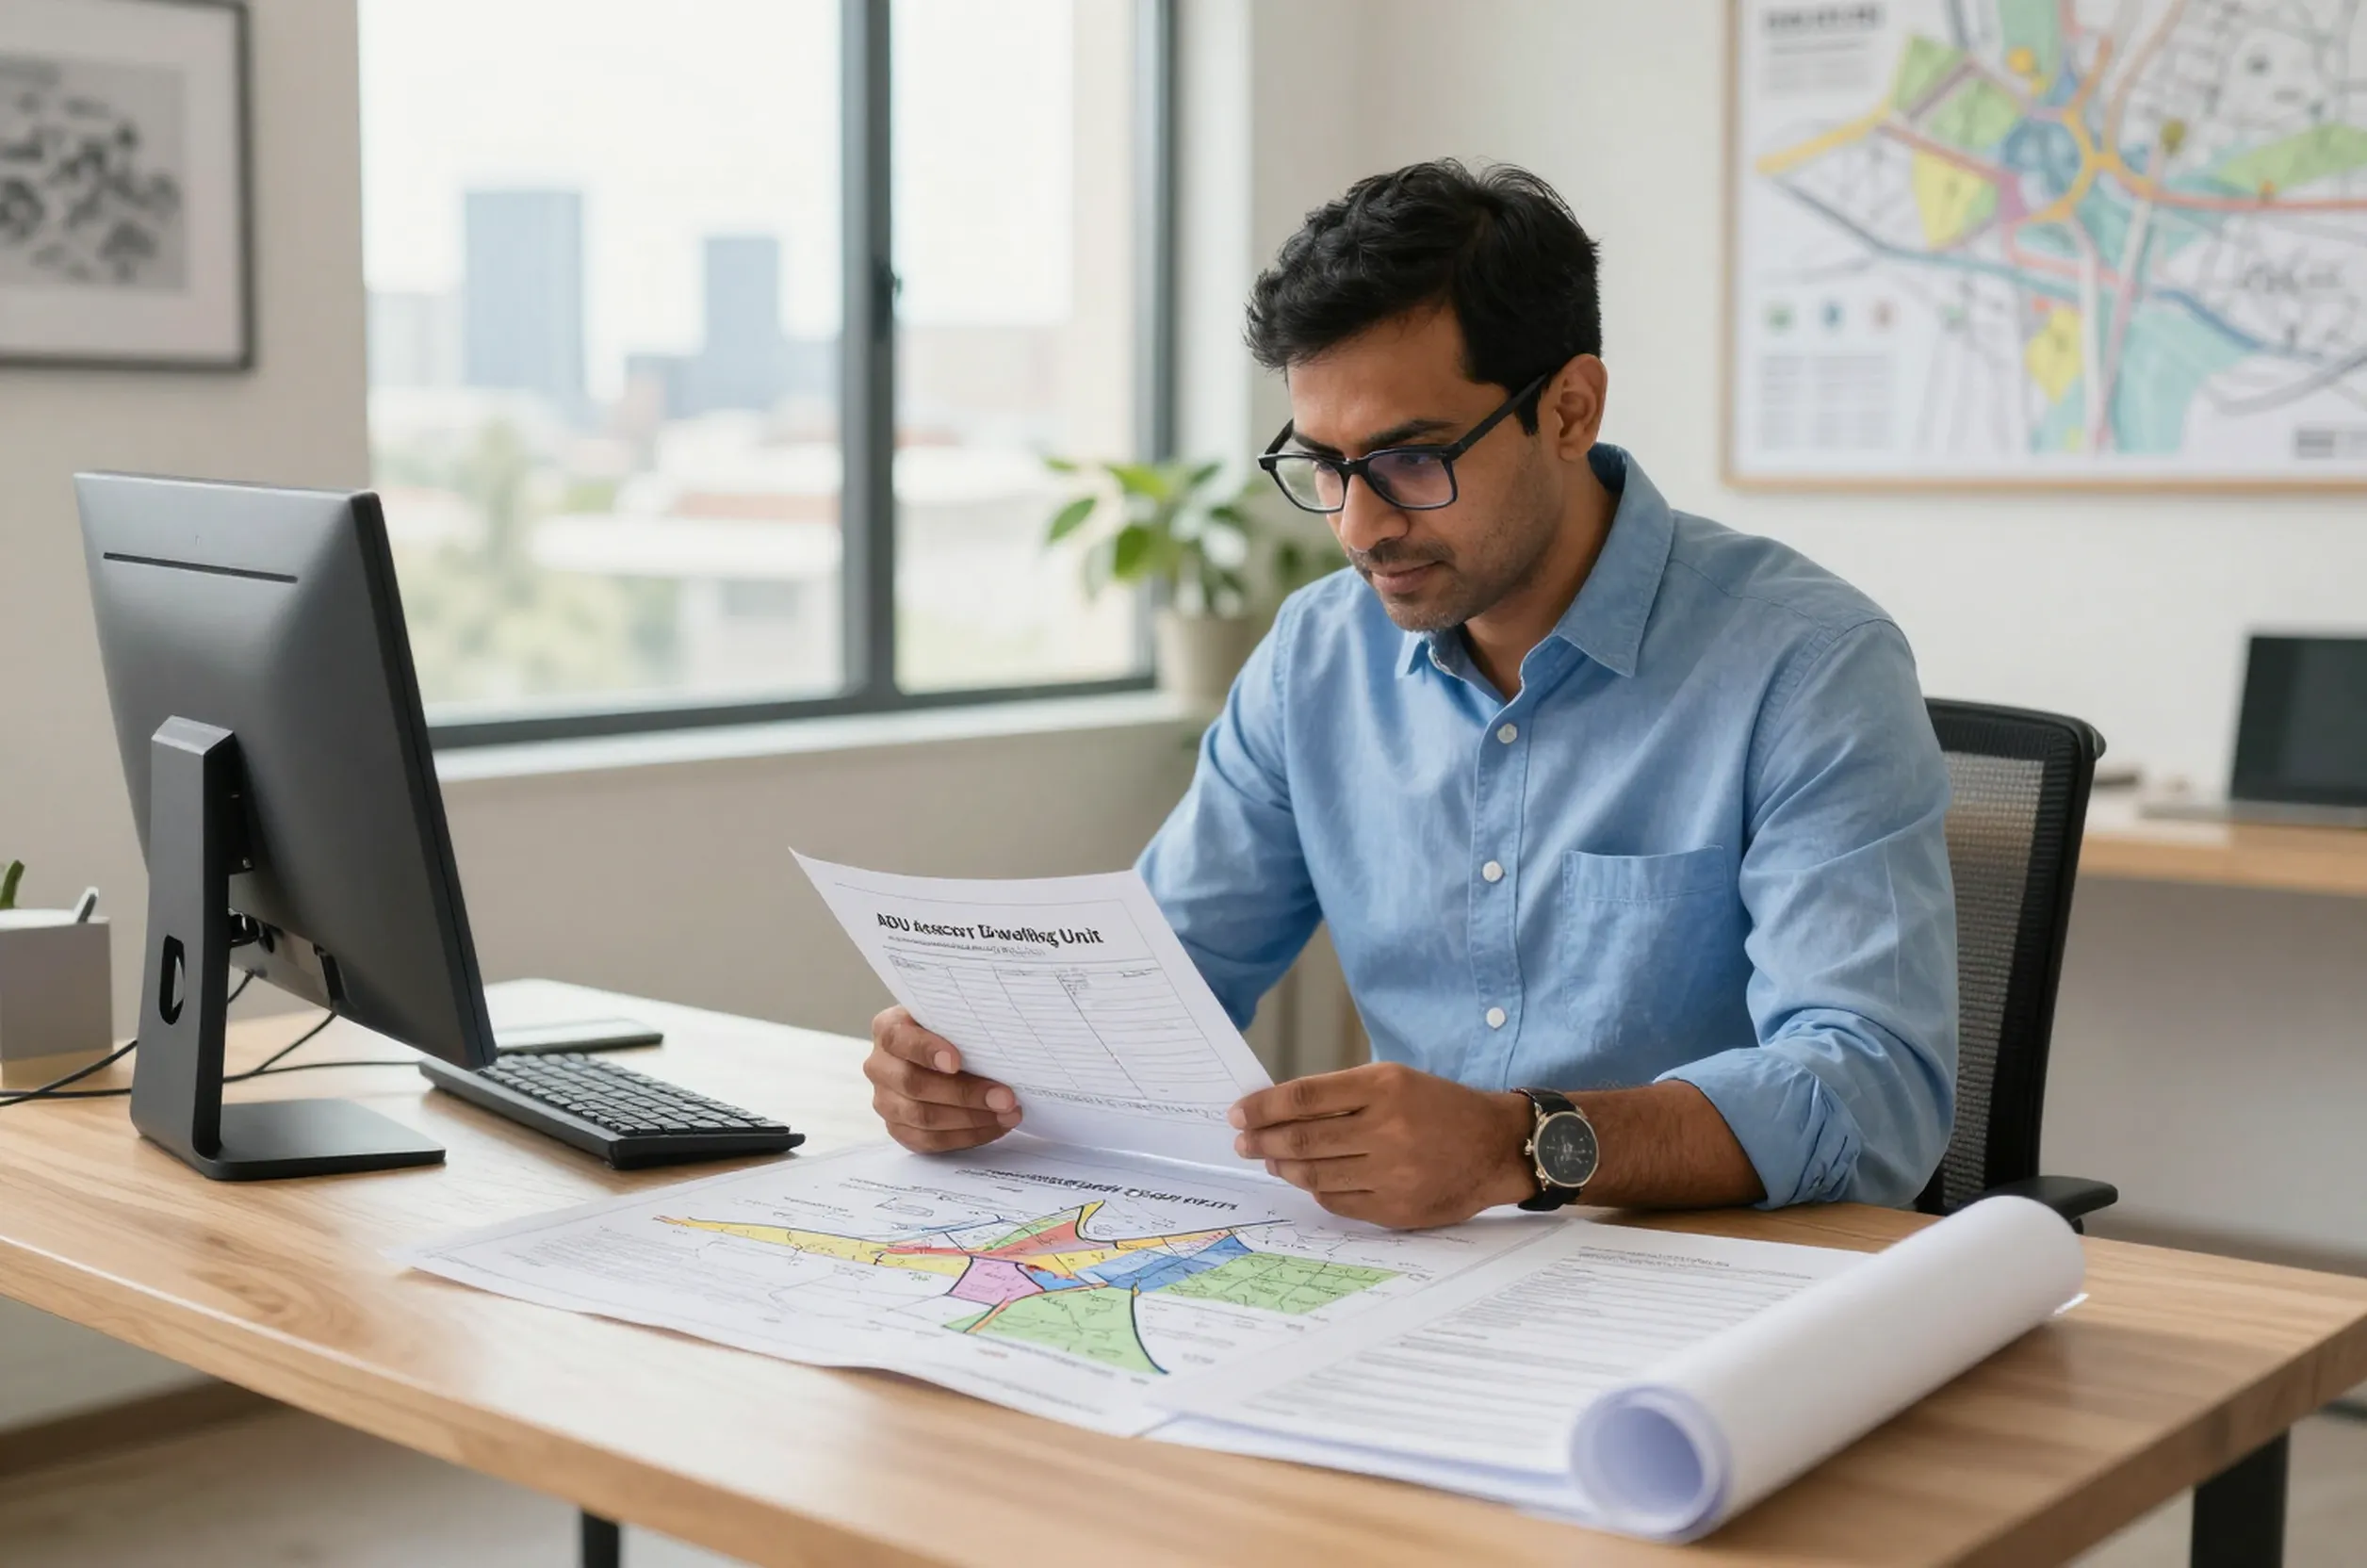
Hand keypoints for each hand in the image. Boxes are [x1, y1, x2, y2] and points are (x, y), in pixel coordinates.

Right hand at [864, 1006, 1022, 1152]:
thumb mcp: (952, 1017)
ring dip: (972, 1119)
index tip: (956, 1062)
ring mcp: (885, 1101)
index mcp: (887, 1029)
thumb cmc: (951, 1031)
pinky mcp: (898, 1129)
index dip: (926, 1051)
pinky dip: (966, 1136)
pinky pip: (929, 1141)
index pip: (899, 1039)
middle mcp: (880, 1066)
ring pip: (923, 1118)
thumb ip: (963, 1024)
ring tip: (1007, 1114)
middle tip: (1005, 1098)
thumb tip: (1002, 1038)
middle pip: (914, 1084)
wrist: (939, 1054)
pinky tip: (993, 1127)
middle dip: (965, 1093)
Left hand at [1229, 1062, 1534, 1227]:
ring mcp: (1392, 1173)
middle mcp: (1387, 1129)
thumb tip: (1281, 1110)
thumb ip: (1343, 1094)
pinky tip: (1307, 1179)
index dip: (1263, 1106)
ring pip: (1316, 1173)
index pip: (1304, 1097)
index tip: (1238, 1113)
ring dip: (1284, 1166)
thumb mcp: (1396, 1080)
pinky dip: (1316, 1190)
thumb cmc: (1441, 1108)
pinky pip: (1338, 1202)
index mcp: (1384, 1087)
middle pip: (1304, 1138)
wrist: (1497, 1147)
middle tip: (1242, 1141)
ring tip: (1270, 1159)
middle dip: (1262, 1140)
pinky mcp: (1396, 1208)